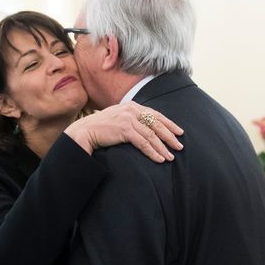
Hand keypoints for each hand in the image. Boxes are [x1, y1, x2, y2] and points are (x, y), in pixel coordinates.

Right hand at [64, 101, 183, 162]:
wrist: (85, 130)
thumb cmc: (100, 127)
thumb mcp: (117, 117)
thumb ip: (130, 118)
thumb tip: (144, 127)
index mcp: (132, 105)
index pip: (155, 114)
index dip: (169, 124)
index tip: (179, 132)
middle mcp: (132, 110)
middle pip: (157, 124)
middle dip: (170, 136)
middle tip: (179, 146)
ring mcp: (128, 119)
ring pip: (152, 135)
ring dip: (163, 147)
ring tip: (170, 156)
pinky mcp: (125, 129)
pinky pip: (143, 143)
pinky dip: (153, 152)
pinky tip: (159, 159)